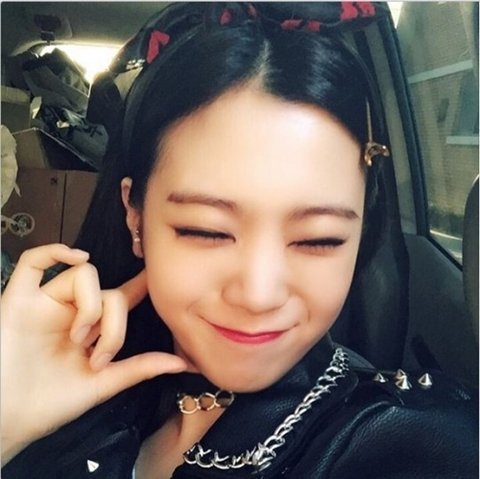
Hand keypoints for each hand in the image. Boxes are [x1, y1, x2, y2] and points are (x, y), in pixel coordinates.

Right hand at [1, 244, 185, 463]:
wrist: (6, 422)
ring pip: (83, 274)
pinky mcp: (17, 300)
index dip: (142, 284)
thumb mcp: (102, 385)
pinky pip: (34, 261)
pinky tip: (76, 257)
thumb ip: (139, 368)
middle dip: (114, 325)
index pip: (122, 298)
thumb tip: (182, 362)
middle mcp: (72, 311)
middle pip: (108, 292)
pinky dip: (54, 251)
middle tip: (98, 358)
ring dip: (90, 307)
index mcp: (93, 329)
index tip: (161, 274)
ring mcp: (45, 302)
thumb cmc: (50, 405)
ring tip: (77, 339)